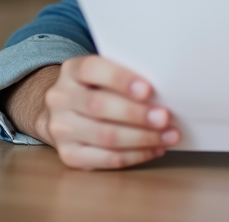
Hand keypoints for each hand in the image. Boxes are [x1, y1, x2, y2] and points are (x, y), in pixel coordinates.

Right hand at [5, 56, 180, 169]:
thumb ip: (126, 77)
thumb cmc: (99, 89)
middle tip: (164, 117)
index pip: (92, 69)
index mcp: (70, 70)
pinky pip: (107, 158)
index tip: (148, 90)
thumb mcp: (106, 74)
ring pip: (105, 136)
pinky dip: (135, 155)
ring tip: (168, 136)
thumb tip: (164, 90)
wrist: (66, 113)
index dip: (120, 79)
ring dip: (142, 138)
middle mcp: (60, 98)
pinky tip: (155, 149)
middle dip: (136, 114)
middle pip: (99, 106)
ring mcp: (61, 128)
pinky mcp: (68, 155)